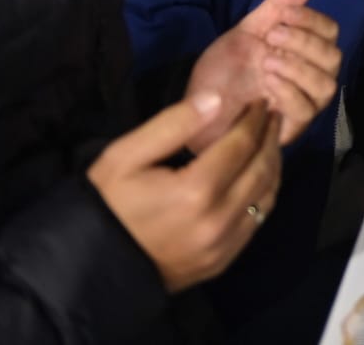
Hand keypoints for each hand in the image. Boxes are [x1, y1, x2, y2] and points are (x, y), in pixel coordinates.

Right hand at [88, 96, 282, 292]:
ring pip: (266, 198)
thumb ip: (173, 124)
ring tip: (271, 141)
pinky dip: (265, 195)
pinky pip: (256, 223)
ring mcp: (222, 246)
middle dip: (270, 139)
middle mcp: (217, 221)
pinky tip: (261, 178)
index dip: (254, 120)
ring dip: (273, 166)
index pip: (240, 145)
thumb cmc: (106, 204)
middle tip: (273, 116)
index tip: (260, 103)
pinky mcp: (220, 262)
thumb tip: (217, 99)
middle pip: (260, 170)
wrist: (90, 264)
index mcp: (195, 191)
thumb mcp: (126, 155)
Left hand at [184, 0, 342, 148]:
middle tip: (270, 38)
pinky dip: (289, 92)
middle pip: (333, 57)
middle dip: (303, 42)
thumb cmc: (223, 72)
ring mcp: (301, 105)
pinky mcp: (289, 129)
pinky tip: (267, 85)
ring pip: (326, 86)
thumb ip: (277, 6)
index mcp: (302, 53)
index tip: (283, 14)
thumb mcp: (247, 32)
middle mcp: (308, 78)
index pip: (330, 31)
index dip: (312, 19)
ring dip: (298, 68)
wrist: (194, 111)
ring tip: (267, 62)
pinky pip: (306, 110)